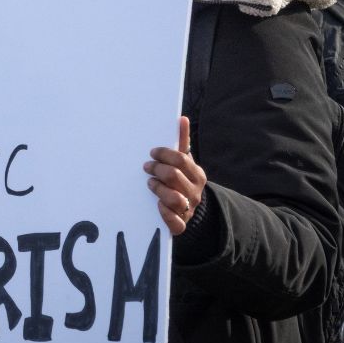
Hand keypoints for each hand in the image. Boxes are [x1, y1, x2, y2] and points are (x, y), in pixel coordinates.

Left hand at [144, 117, 206, 235]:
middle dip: (157, 169)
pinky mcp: (181, 224)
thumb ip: (181, 141)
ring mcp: (189, 208)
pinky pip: (175, 222)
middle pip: (174, 176)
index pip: (180, 159)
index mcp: (197, 174)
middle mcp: (195, 192)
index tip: (152, 153)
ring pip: (174, 199)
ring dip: (158, 189)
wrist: (188, 209)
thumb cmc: (181, 179)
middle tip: (146, 167)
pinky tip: (157, 205)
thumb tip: (181, 118)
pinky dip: (165, 214)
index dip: (164, 154)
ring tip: (150, 183)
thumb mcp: (183, 161)